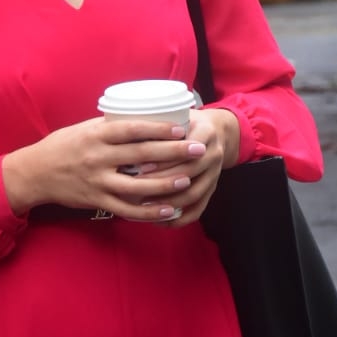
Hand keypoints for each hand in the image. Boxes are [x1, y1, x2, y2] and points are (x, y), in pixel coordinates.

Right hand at [2, 116, 209, 221]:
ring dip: (166, 184)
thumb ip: (111, 127)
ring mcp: (97, 181)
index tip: (182, 128)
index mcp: (97, 135)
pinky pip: (127, 209)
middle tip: (198, 149)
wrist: (35, 173)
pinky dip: (149, 211)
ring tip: (188, 179)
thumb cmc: (63, 146)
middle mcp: (98, 158)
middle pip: (141, 155)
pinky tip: (169, 209)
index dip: (159, 129)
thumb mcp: (84, 128)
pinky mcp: (97, 200)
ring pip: (138, 185)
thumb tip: (143, 118)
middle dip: (173, 153)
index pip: (133, 129)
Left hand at [133, 108, 239, 226]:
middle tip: (135, 186)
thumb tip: (120, 125)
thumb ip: (156, 122)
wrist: (217, 132)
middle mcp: (214, 153)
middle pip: (188, 172)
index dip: (163, 158)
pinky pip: (198, 209)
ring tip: (143, 205)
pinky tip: (159, 222)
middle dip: (161, 181)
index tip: (140, 164)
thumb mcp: (177, 115)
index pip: (184, 147)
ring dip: (168, 202)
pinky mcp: (212, 190)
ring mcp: (215, 174)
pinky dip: (179, 218)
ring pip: (193, 194)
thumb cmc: (186, 122)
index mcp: (205, 131)